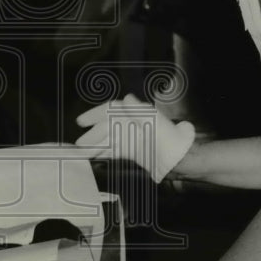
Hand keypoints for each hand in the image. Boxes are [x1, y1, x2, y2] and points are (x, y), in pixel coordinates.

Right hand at [74, 93, 195, 182]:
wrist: (182, 161)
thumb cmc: (172, 141)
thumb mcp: (157, 123)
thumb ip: (140, 111)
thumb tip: (126, 99)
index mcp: (137, 114)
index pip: (111, 111)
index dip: (95, 114)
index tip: (81, 121)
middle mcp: (133, 124)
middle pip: (107, 127)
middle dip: (92, 135)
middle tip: (78, 145)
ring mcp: (133, 138)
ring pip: (109, 140)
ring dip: (95, 146)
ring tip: (82, 154)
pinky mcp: (135, 151)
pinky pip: (116, 150)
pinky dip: (105, 153)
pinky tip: (95, 157)